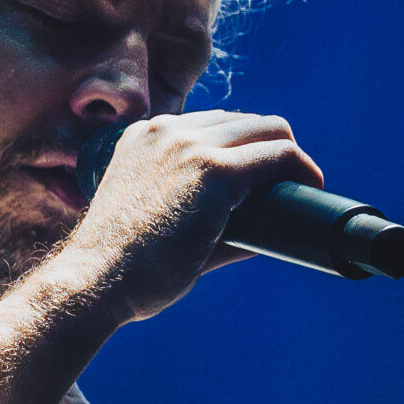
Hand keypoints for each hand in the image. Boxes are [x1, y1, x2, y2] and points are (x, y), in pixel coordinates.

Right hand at [51, 111, 322, 324]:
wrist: (93, 282)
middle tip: (288, 183)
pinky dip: (300, 167)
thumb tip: (257, 237)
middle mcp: (166, 132)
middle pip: (243, 121)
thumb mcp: (151, 225)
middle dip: (272, 146)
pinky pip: (278, 154)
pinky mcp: (214, 172)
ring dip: (290, 155)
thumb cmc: (116, 272)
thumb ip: (198, 222)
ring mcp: (190, 147)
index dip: (243, 147)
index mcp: (143, 138)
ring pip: (267, 130)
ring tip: (303, 184)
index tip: (260, 175)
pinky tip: (310, 185)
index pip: (211, 125)